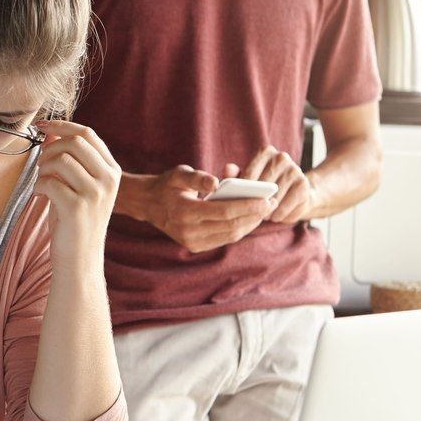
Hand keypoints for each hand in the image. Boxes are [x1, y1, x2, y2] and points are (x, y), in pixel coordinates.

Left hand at [32, 120, 120, 273]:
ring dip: (43, 168)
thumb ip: (68, 159)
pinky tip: (40, 196)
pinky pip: (49, 181)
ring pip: (62, 159)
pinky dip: (38, 186)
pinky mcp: (78, 207)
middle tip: (41, 165)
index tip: (41, 126)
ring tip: (41, 182)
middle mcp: (108, 179)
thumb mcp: (75, 186)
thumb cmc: (75, 221)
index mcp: (111, 171)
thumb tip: (50, 133)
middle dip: (50, 148)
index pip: (88, 134)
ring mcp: (95, 193)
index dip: (62, 125)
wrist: (80, 258)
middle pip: (75, 142)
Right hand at [142, 165, 272, 252]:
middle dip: (254, 216)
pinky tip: (250, 218)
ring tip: (264, 211)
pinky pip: (223, 239)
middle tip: (272, 203)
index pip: (224, 212)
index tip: (267, 199)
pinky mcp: (195, 246)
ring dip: (250, 224)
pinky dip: (239, 229)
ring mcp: (192, 242)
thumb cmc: (168, 185)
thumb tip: (216, 182)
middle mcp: (188, 231)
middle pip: (231, 226)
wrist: (148, 205)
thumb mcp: (179, 174)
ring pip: (230, 235)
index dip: (248, 206)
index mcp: (184, 211)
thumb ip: (198, 177)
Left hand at [232, 145, 320, 223]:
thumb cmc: (263, 185)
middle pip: (263, 185)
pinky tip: (275, 217)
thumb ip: (235, 175)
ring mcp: (295, 170)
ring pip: (275, 197)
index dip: (242, 189)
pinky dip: (279, 215)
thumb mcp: (247, 179)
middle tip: (248, 213)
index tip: (236, 201)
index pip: (250, 171)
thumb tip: (227, 169)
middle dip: (255, 201)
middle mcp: (281, 157)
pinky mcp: (303, 185)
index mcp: (265, 152)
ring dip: (267, 210)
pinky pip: (287, 205)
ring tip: (261, 216)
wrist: (295, 190)